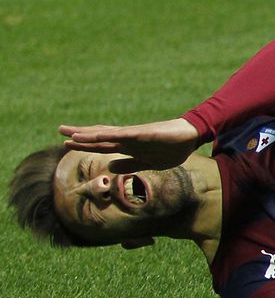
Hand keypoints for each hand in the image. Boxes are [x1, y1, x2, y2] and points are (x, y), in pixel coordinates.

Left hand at [59, 117, 201, 171]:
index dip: (85, 144)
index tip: (67, 143)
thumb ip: (130, 164)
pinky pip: (123, 134)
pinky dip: (109, 134)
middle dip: (80, 135)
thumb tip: (110, 166)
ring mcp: (134, 135)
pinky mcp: (143, 133)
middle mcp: (127, 138)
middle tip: (60, 130)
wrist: (190, 136)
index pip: (101, 144)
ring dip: (89, 135)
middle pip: (99, 136)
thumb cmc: (171, 148)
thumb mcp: (148, 162)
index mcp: (128, 146)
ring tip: (72, 134)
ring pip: (107, 134)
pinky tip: (97, 134)